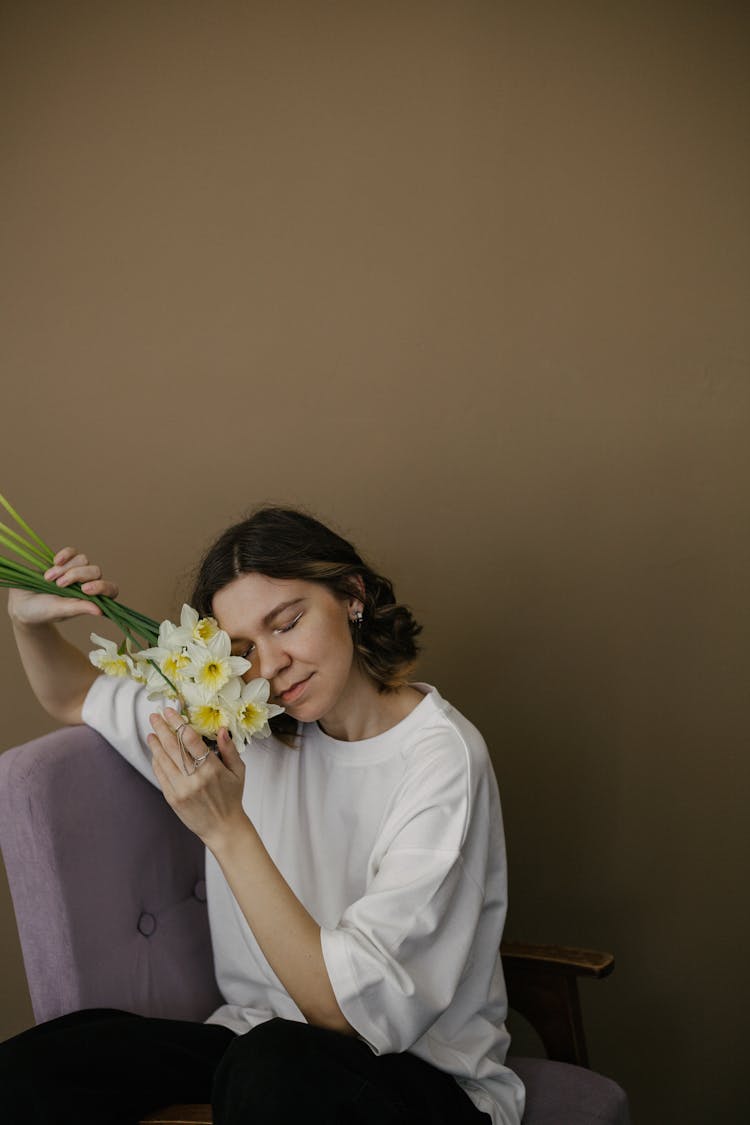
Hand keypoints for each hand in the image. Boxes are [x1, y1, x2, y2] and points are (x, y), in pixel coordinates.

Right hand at [8, 547, 118, 627]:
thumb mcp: (59, 610)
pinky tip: (55, 561)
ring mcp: (76, 571)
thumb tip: (100, 610)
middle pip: (95, 571)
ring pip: (83, 560)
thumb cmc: (41, 612)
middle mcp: (87, 584)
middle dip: (76, 575)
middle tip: (59, 585)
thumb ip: (79, 608)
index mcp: (91, 599)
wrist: (21, 603)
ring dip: (65, 568)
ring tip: (48, 578)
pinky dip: (65, 554)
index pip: (110, 590)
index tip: (85, 589)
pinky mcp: (65, 562)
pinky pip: (72, 552)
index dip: (102, 587)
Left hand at [147, 708, 246, 849]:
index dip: (178, 723)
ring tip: (152, 732)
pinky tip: (156, 752)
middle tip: (155, 716)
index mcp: (212, 768)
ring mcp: (181, 789)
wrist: (222, 827)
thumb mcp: (238, 771)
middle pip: (172, 747)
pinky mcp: (172, 798)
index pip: (190, 739)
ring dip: (156, 744)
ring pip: (163, 760)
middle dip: (162, 728)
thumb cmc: (232, 797)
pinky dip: (156, 762)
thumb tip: (222, 729)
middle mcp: (194, 778)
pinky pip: (161, 775)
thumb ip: (230, 749)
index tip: (170, 711)